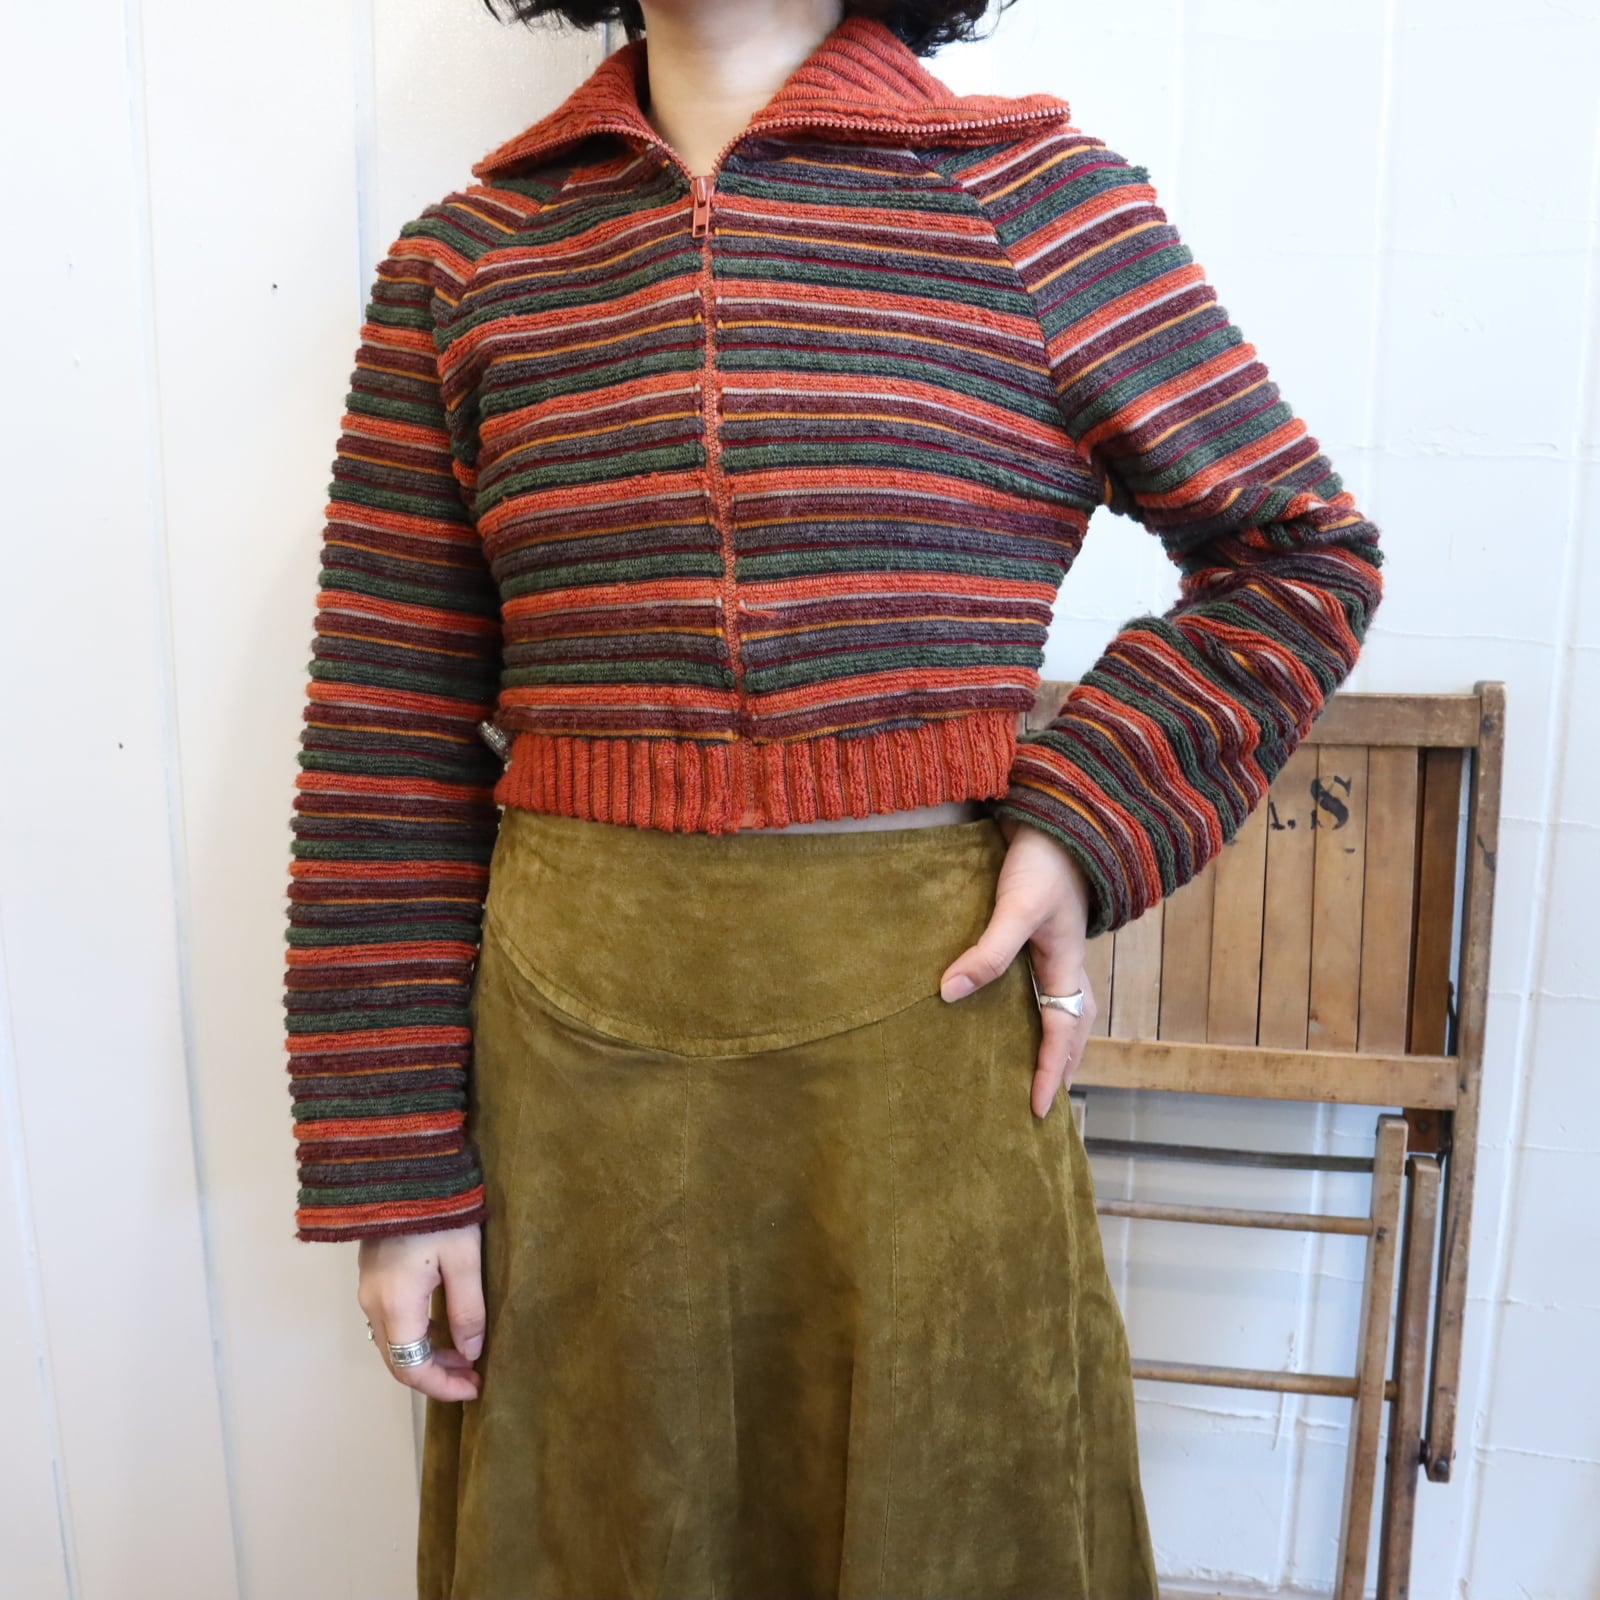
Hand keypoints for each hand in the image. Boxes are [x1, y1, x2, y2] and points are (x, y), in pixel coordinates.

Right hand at [357, 1223, 485, 1402]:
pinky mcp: (372, 1275)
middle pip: (398, 1359)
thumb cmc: (439, 1209)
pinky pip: (390, 1321)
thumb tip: (472, 1352)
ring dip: (427, 1354)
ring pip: (393, 1342)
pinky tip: (445, 1327)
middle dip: (436, 1373)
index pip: (411, 1368)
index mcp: (395, 1305)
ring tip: (467, 1353)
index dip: (442, 1386)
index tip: (475, 1388)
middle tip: (475, 1374)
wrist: (403, 1166)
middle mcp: (372, 1304)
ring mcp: (368, 1289)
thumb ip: (467, 1310)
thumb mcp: (464, 1259)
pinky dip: (416, 1334)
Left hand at [939, 814, 1098, 1117]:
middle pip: (1073, 1027)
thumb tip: (949, 994)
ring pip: (1063, 1005)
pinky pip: (1044, 982)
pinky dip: (1038, 1006)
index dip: (1051, 1073)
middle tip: (1047, 1099)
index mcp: (1066, 966)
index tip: (1038, 1110)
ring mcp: (1056, 946)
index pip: (1062, 1035)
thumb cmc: (1042, 862)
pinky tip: (1012, 1006)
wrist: (1057, 816)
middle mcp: (1065, 962)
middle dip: (1064, 1064)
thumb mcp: (1015, 909)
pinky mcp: (1040, 929)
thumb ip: (987, 951)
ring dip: (1055, 1037)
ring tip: (1035, 1061)